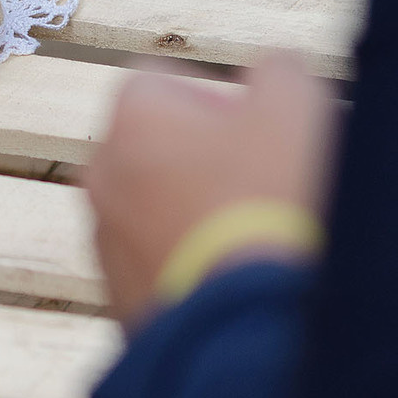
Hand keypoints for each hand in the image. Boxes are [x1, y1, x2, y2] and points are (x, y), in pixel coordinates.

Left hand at [84, 51, 338, 326]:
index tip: (260, 129)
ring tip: (258, 239)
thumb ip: (280, 70)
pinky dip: (196, 267)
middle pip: (159, 148)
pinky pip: (162, 266)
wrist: (248, 327)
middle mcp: (102, 175)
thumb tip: (274, 70)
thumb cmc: (269, 204)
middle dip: (209, 158)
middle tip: (267, 183)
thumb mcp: (296, 107)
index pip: (164, 80)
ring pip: (158, 210)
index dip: (219, 97)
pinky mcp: (123, 302)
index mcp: (131, 117)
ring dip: (201, 215)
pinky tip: (239, 280)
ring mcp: (106, 244)